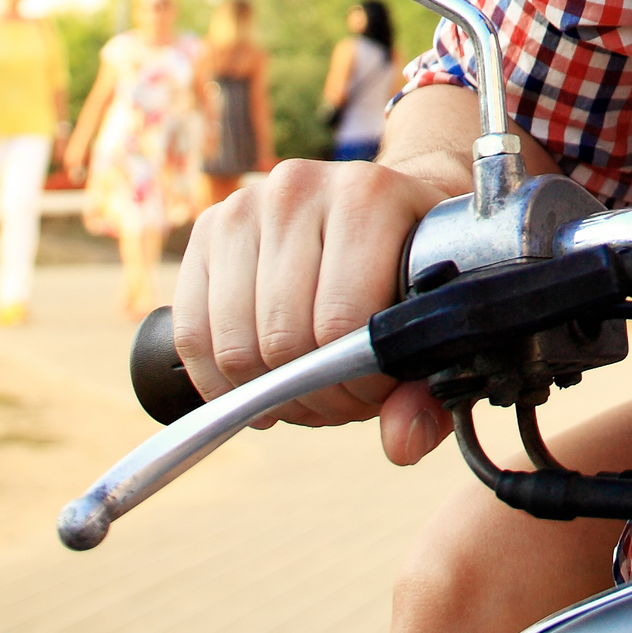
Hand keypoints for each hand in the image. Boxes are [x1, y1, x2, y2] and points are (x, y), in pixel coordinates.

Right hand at [171, 152, 453, 464]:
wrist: (390, 203)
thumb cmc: (418, 265)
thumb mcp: (440, 314)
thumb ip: (428, 387)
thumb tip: (401, 444)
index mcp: (367, 195)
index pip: (339, 323)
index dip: (356, 381)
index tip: (377, 390)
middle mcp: (299, 188)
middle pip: (281, 339)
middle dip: (313, 393)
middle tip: (342, 395)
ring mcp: (244, 205)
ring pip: (233, 345)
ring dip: (268, 391)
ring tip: (307, 383)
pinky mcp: (206, 230)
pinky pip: (191, 334)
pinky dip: (219, 381)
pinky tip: (259, 384)